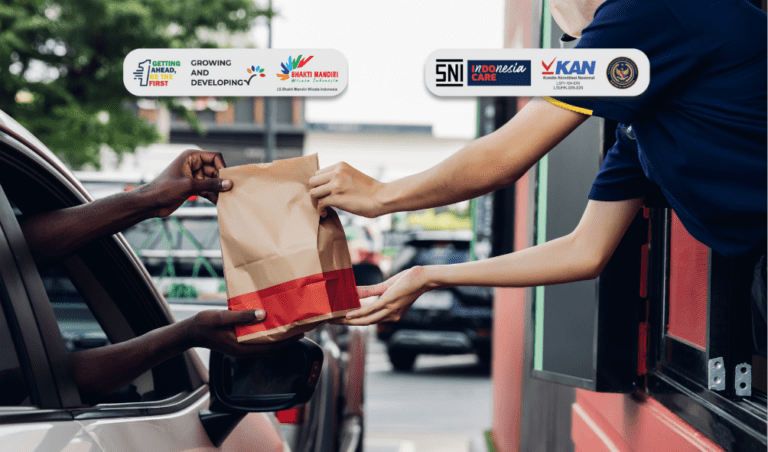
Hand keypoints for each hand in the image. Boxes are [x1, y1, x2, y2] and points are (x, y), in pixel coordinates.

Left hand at [143, 150, 232, 216]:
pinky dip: (213, 195)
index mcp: (191, 157)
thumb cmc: (164, 189)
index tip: (227, 179)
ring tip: (225, 199)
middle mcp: (194, 165)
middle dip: (221, 180)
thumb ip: (210, 184)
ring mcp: (194, 176)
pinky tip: (218, 203)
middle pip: (215, 170)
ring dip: (218, 190)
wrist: (150, 203)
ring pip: (213, 181)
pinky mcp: (193, 187)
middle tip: (229, 192)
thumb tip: (228, 184)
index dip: (222, 166)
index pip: (214, 157)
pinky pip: (208, 189)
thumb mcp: (189, 186)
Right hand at [188, 309, 302, 357]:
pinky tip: (272, 324)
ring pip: (266, 345)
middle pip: (272, 348)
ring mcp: (242, 348)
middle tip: (300, 328)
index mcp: (242, 347)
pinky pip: (259, 341)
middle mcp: (245, 350)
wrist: (191, 332)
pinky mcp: (240, 343)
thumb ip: (242, 317)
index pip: (271, 347)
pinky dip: (268, 335)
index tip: (300, 333)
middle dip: (287, 340)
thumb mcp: (223, 317)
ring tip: (290, 326)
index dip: (287, 341)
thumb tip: (262, 314)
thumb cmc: (205, 324)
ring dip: (279, 337)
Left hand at [309, 162, 384, 217]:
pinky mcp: (336, 198)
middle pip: (313, 182)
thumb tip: (327, 187)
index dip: (319, 184)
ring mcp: (336, 185)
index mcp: (340, 166)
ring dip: (316, 202)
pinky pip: (320, 204)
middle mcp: (336, 173)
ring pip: (313, 193)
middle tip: (320, 200)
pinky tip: (325, 213)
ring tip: (322, 207)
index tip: (323, 192)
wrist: (381, 197)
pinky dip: (320, 210)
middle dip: (315, 192)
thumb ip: (340, 177)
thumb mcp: (353, 175)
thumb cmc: (370, 190)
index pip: (319, 173)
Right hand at [339, 266, 430, 324]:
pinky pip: (370, 310)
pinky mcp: (388, 302)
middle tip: (331, 322)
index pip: (369, 320)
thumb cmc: (408, 281)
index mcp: (390, 314)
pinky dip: (357, 314)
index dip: (353, 322)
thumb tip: (355, 291)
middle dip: (346, 324)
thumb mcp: (386, 287)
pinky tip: (347, 315)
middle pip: (364, 323)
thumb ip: (370, 291)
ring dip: (348, 321)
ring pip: (365, 320)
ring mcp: (389, 310)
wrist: (423, 278)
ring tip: (335, 320)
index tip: (339, 320)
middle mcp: (390, 316)